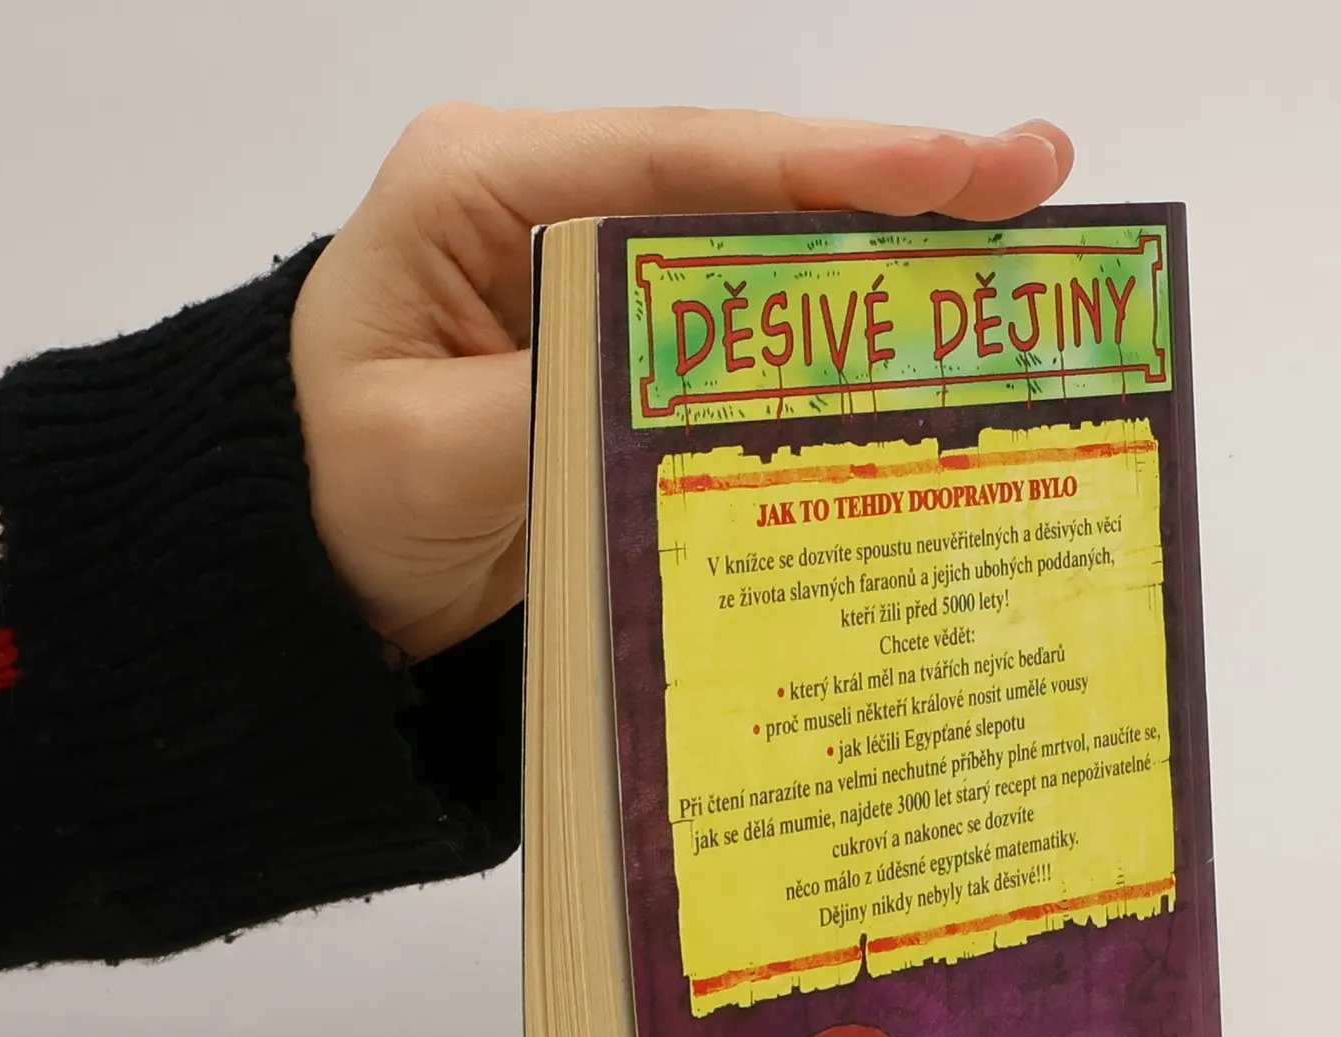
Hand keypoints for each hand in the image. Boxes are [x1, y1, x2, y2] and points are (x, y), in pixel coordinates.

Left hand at [289, 105, 1073, 660]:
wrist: (306, 571)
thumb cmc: (330, 497)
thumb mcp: (427, 459)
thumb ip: (558, 404)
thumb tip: (694, 378)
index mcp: (481, 189)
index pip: (676, 161)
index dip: (822, 168)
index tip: (946, 171)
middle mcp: (546, 203)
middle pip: (740, 180)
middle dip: (890, 183)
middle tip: (1034, 176)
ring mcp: (590, 268)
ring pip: (756, 241)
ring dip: (882, 243)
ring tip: (1015, 231)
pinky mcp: (621, 339)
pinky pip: (741, 318)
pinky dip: (832, 320)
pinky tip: (919, 320)